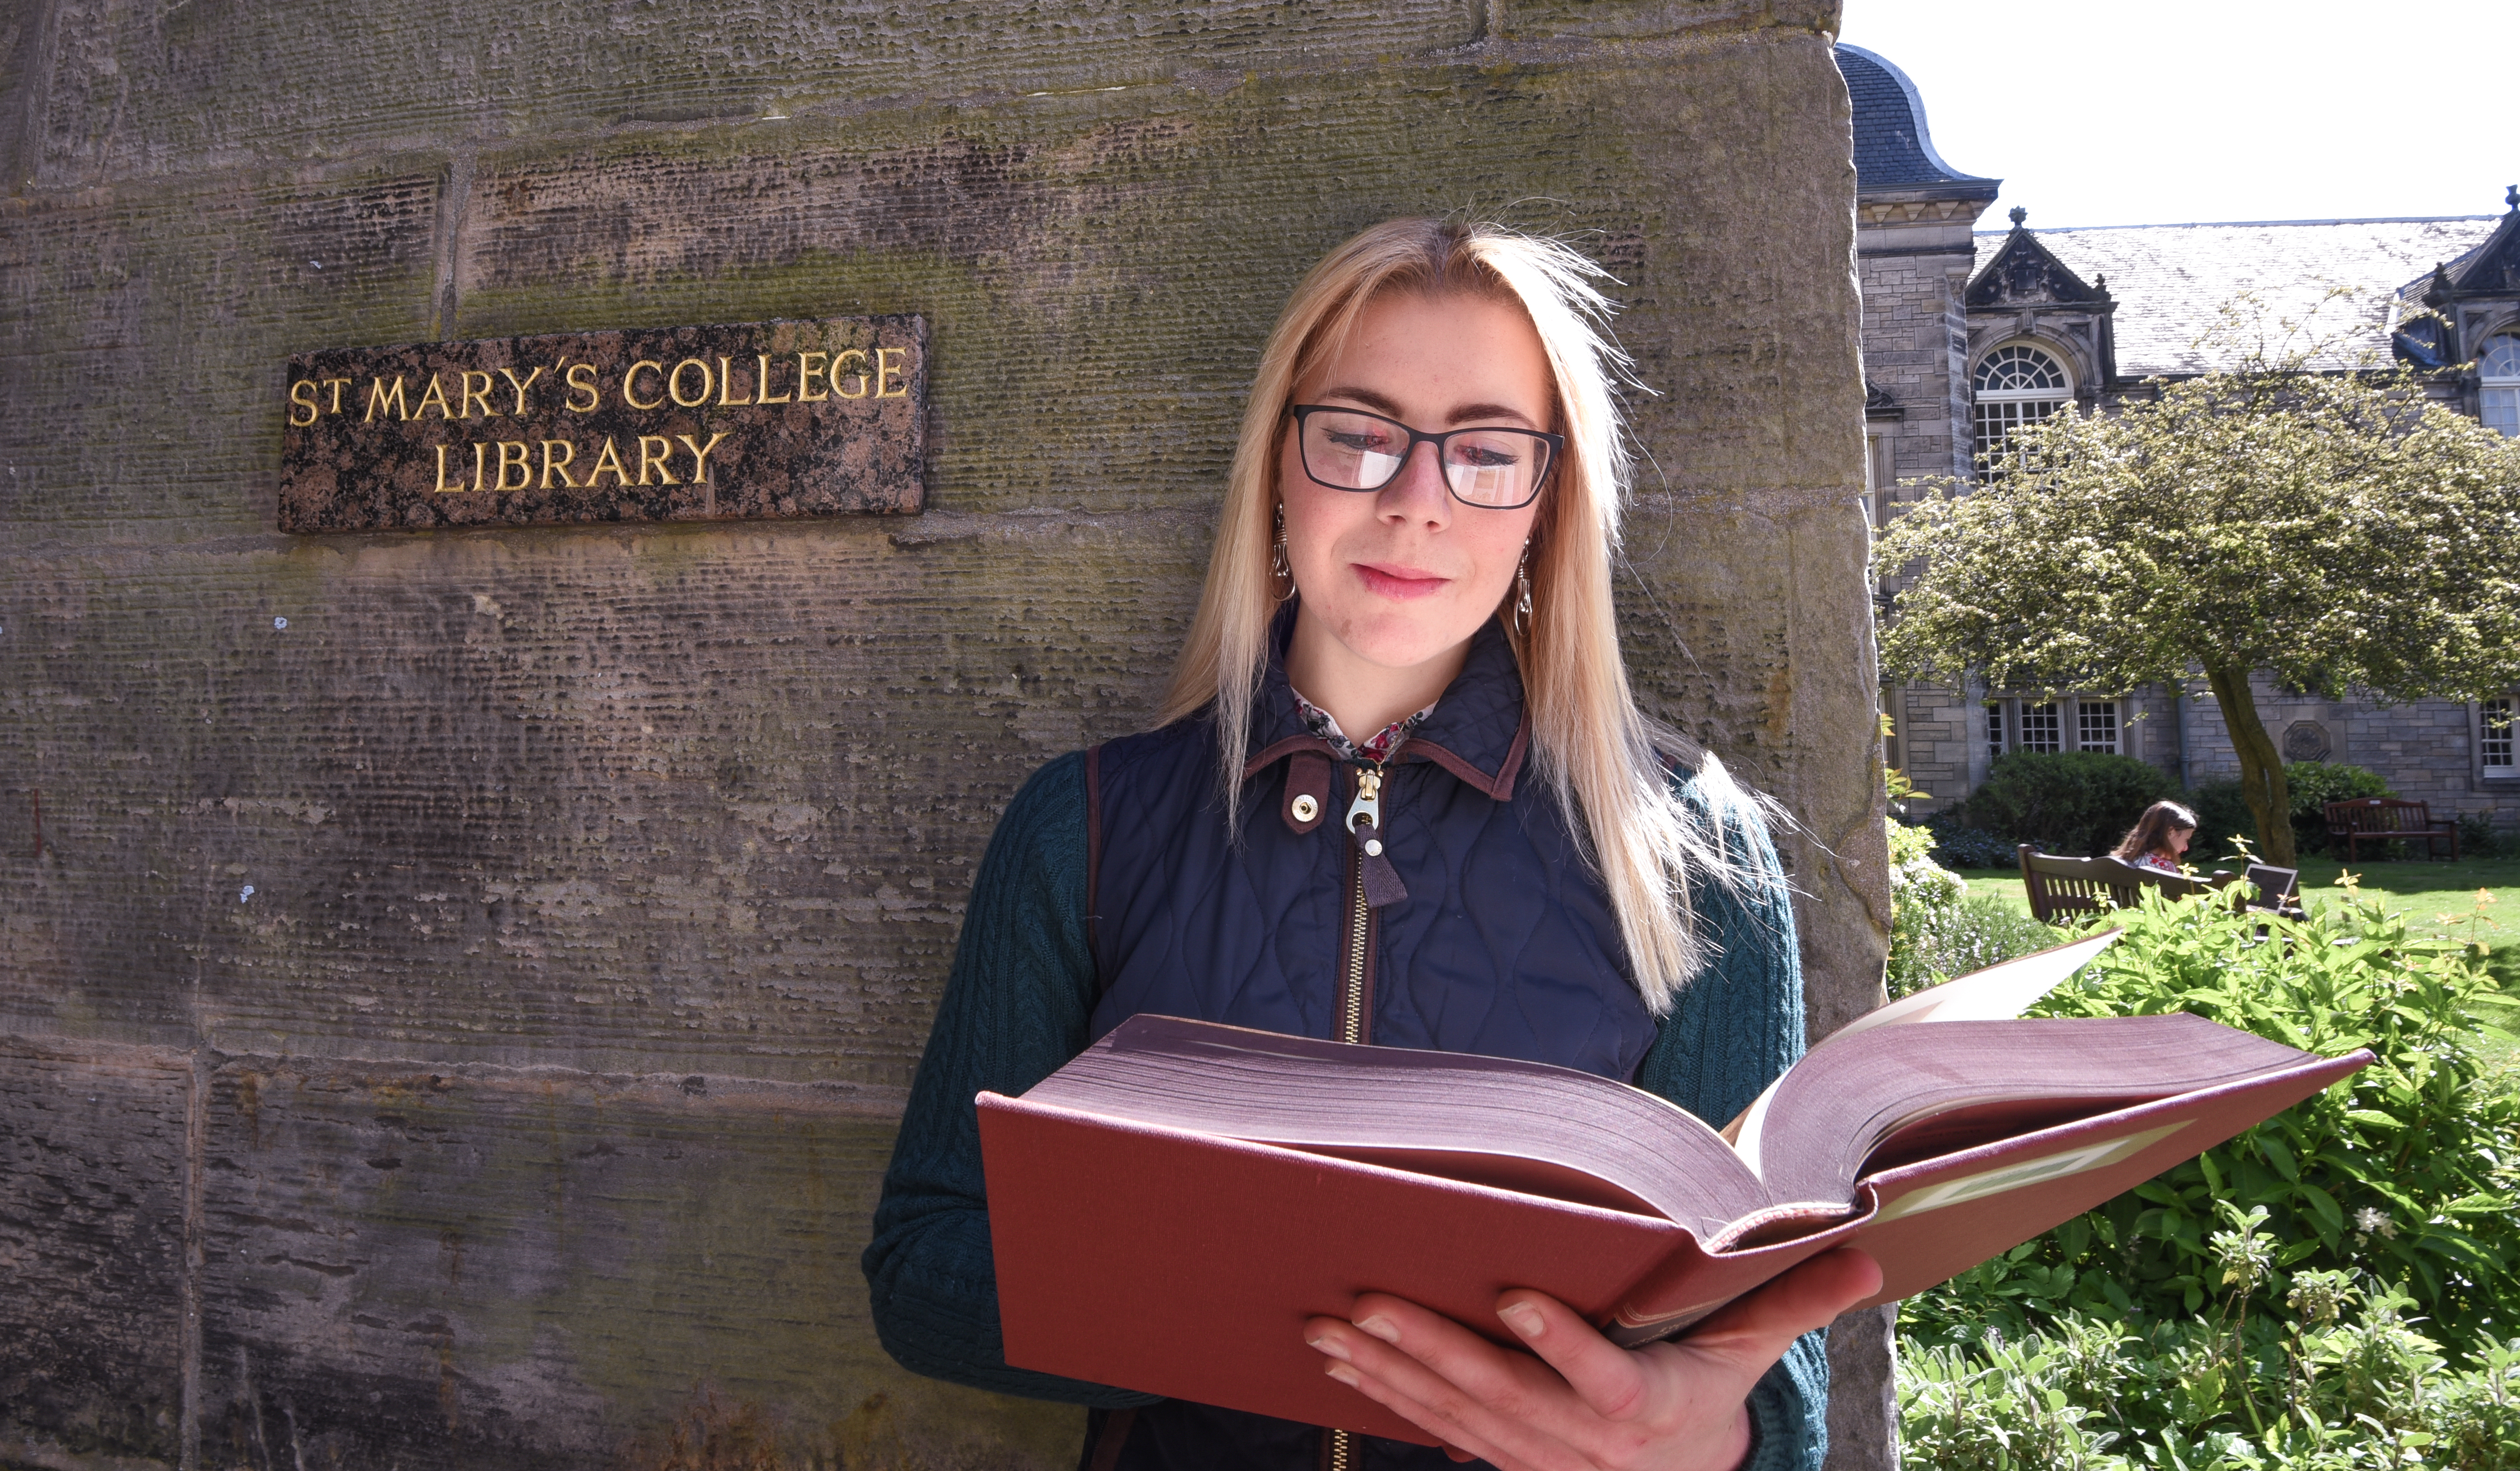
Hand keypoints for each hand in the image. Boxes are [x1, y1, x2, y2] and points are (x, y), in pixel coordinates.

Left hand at [1302, 1247, 1879, 1470]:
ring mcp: (1531, 1455)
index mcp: (1646, 1409)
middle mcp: (1581, 1443)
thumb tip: (1862, 1246)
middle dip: (1431, 1347)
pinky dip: (1383, 1392)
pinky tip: (1336, 1358)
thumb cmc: (1707, 1393)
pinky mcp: (1498, 1455)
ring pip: (1452, 1413)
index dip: (1561, 1344)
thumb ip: (1793, 1300)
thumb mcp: (1750, 1351)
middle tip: (1369, 1299)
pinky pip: (1433, 1424)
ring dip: (1387, 1370)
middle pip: (1501, 1396)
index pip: (1601, 1380)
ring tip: (1329, 1323)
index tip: (1518, 1299)